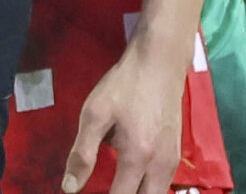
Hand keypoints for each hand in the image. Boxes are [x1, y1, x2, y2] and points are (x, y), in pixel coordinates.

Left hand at [63, 36, 185, 193]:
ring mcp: (173, 160)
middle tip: (106, 188)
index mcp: (138, 158)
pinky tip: (130, 174)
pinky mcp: (176, 153)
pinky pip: (163, 182)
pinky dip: (147, 185)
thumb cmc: (123, 87)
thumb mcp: (94, 115)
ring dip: (137, 192)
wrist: (159, 64)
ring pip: (157, 193)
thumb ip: (82, 154)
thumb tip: (70, 188)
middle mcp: (161, 166)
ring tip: (116, 182)